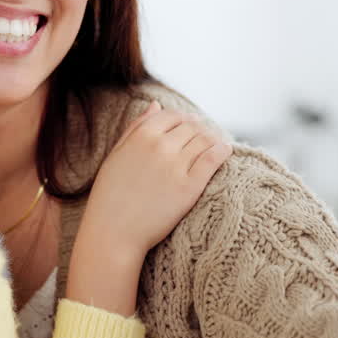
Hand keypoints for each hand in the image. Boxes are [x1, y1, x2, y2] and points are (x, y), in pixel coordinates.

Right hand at [67, 101, 231, 314]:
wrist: (114, 233)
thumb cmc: (111, 196)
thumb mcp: (117, 155)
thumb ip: (136, 127)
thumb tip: (156, 104)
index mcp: (141, 135)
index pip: (173, 116)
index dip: (184, 120)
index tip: (190, 127)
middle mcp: (160, 145)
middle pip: (191, 127)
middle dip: (200, 129)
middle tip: (206, 136)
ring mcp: (176, 165)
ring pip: (205, 139)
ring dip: (213, 138)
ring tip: (217, 143)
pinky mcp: (190, 186)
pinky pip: (213, 158)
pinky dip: (222, 150)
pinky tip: (226, 150)